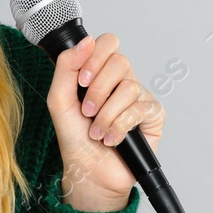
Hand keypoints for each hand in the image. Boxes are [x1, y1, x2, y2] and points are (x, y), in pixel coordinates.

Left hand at [46, 33, 164, 212]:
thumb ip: (67, 67)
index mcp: (101, 72)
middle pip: (120, 62)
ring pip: (129, 87)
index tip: (82, 81)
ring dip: (106, 115)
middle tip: (87, 111)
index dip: (95, 58)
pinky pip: (140, 109)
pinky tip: (113, 139)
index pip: (108, 43)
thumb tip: (86, 41)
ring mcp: (140, 97)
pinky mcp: (153, 116)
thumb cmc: (74, 138)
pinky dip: (120, 127)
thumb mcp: (59, 99)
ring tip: (98, 132)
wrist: (88, 171)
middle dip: (98, 91)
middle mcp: (123, 81)